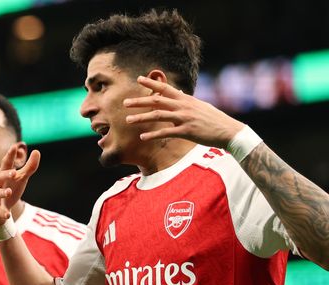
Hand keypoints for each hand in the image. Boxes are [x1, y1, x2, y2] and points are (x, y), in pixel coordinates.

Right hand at [0, 144, 39, 226]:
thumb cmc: (9, 190)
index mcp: (3, 175)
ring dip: (1, 192)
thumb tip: (37, 151)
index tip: (14, 147)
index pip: (6, 164)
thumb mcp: (20, 179)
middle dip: (5, 174)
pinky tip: (7, 214)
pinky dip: (2, 212)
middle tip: (14, 173)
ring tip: (8, 191)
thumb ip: (29, 167)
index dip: (10, 156)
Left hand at [123, 76, 244, 147]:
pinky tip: (142, 137)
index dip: (152, 83)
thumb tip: (179, 92)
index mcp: (186, 99)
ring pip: (158, 116)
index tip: (139, 78)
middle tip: (125, 102)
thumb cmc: (213, 119)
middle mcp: (184, 106)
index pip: (166, 88)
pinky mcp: (187, 131)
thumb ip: (186, 100)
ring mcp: (185, 118)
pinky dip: (153, 134)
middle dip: (140, 101)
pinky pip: (166, 132)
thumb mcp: (200, 105)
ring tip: (128, 120)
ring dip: (141, 117)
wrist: (229, 131)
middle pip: (157, 101)